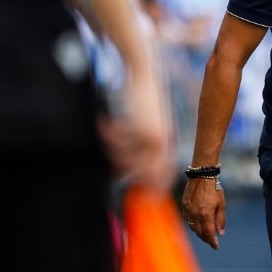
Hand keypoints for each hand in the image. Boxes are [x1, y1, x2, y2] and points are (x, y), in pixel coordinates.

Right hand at [100, 70, 173, 192]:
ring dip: (112, 150)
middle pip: (143, 172)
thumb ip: (144, 146)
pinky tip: (104, 123)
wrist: (145, 76)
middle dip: (126, 172)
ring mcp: (151, 136)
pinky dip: (108, 133)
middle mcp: (162, 143)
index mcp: (166, 143)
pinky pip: (118, 141)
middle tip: (112, 171)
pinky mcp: (138, 127)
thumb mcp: (150, 125)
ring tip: (106, 136)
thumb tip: (125, 171)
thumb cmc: (144, 101)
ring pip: (126, 159)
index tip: (143, 195)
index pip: (164, 173)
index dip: (155, 187)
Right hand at [183, 175, 225, 249]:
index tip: (216, 247)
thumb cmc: (214, 189)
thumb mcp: (222, 204)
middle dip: (206, 239)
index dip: (212, 242)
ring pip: (192, 227)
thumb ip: (221, 220)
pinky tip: (197, 225)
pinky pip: (188, 219)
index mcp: (206, 214)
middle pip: (199, 232)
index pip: (208, 233)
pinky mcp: (184, 205)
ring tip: (205, 235)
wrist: (202, 175)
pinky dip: (193, 225)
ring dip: (199, 233)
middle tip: (212, 242)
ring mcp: (188, 210)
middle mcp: (195, 214)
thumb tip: (220, 234)